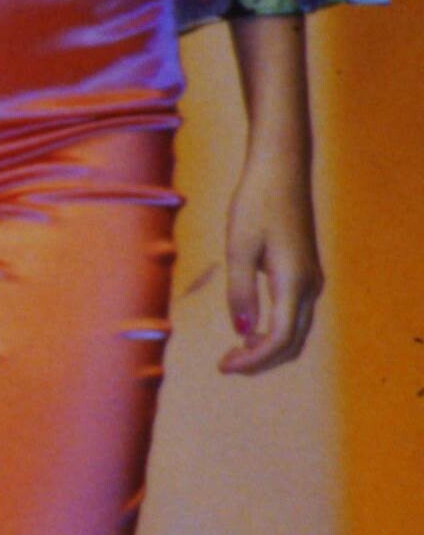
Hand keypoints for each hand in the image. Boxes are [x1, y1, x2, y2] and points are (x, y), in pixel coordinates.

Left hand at [218, 145, 322, 375]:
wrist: (281, 168)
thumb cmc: (256, 202)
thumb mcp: (239, 246)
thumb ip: (241, 291)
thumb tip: (243, 331)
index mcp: (294, 281)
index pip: (278, 339)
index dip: (253, 359)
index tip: (223, 366)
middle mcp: (310, 286)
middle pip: (291, 343)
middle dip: (260, 361)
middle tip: (225, 365)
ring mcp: (311, 279)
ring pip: (295, 332)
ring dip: (267, 348)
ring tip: (234, 352)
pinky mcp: (305, 273)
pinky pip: (294, 316)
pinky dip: (274, 332)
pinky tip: (249, 329)